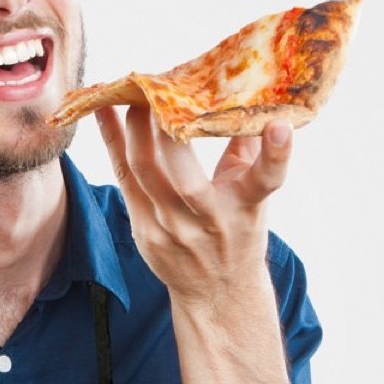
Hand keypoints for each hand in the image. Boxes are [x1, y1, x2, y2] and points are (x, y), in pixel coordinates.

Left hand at [95, 105, 292, 308]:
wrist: (217, 292)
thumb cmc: (238, 232)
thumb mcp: (254, 197)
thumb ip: (249, 150)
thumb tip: (247, 95)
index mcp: (246, 207)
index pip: (266, 180)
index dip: (276, 154)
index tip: (279, 125)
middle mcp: (210, 222)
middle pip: (185, 177)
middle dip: (166, 131)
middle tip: (158, 90)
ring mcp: (172, 230)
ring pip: (144, 173)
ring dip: (131, 130)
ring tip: (127, 94)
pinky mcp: (144, 233)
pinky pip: (123, 180)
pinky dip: (112, 143)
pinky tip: (103, 114)